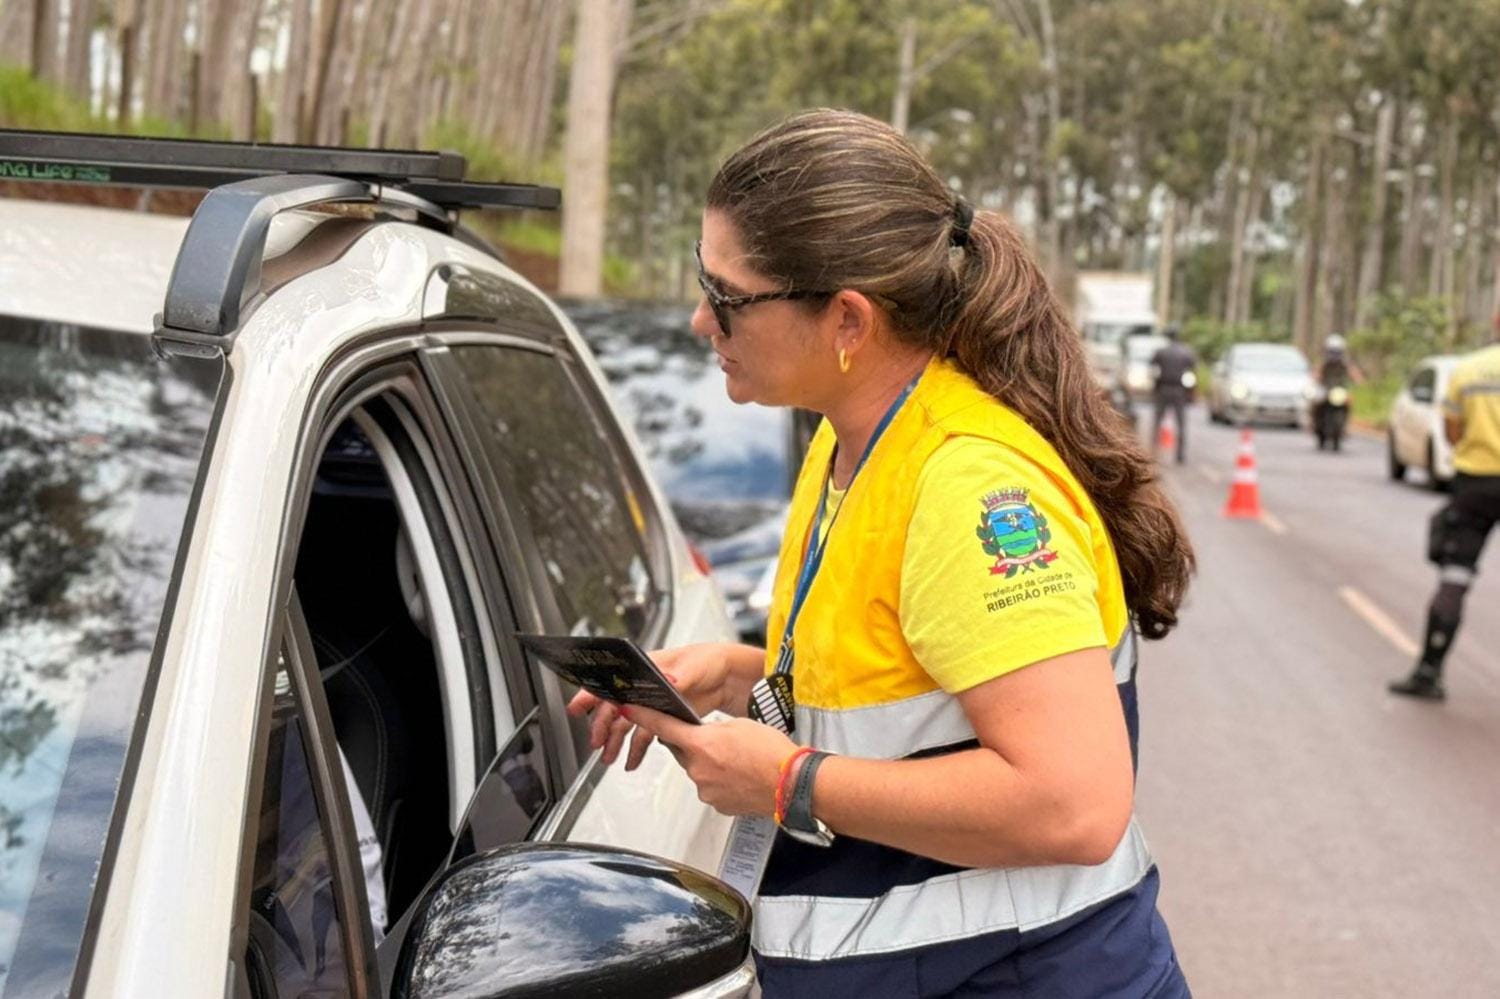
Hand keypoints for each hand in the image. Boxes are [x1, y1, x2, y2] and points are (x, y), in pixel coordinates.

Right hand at [564, 643, 746, 771]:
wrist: (728, 676)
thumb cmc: (709, 661)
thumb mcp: (694, 666)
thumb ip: (680, 676)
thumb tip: (670, 681)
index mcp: (646, 667)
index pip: (613, 679)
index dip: (593, 693)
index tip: (577, 706)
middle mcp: (644, 685)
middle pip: (615, 706)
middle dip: (602, 726)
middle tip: (596, 742)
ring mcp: (653, 703)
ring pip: (626, 723)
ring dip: (615, 741)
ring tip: (608, 758)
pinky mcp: (664, 718)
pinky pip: (644, 735)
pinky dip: (636, 749)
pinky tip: (631, 760)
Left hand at [622, 706, 794, 816]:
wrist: (792, 784)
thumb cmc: (773, 753)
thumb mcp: (740, 725)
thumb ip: (715, 729)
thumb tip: (706, 735)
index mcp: (702, 744)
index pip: (663, 727)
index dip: (643, 717)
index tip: (629, 710)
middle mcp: (698, 769)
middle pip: (681, 751)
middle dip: (692, 744)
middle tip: (716, 740)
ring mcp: (706, 789)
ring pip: (697, 770)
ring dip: (709, 764)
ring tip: (737, 761)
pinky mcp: (717, 804)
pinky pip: (710, 787)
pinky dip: (720, 780)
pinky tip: (739, 775)